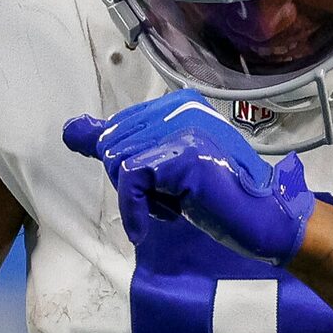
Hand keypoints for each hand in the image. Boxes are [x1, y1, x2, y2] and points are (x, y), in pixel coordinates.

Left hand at [63, 93, 318, 263]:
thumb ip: (119, 144)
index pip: (118, 132)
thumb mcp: (163, 167)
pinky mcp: (181, 153)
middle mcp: (179, 108)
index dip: (130, 171)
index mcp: (177, 105)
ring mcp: (182, 127)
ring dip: (139, 199)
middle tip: (172, 199)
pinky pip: (130, 179)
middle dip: (134, 186)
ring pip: (118, 162)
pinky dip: (134, 210)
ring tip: (175, 205)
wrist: (263, 216)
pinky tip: (146, 227)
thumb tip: (70, 129)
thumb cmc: (217, 195)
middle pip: (114, 147)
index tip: (160, 188)